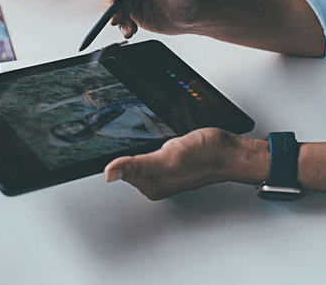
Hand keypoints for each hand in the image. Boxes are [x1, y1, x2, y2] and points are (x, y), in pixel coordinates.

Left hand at [103, 127, 260, 199]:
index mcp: (150, 185)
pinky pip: (149, 152)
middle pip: (126, 163)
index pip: (119, 171)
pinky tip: (151, 140)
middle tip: (124, 139)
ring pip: (137, 157)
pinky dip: (147, 144)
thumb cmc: (205, 156)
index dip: (112, 159)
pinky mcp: (170, 159)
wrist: (228, 150)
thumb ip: (137, 166)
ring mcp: (163, 170)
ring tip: (137, 140)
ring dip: (135, 147)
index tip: (97, 152)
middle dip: (124, 151)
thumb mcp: (166, 158)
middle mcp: (155, 181)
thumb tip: (110, 174)